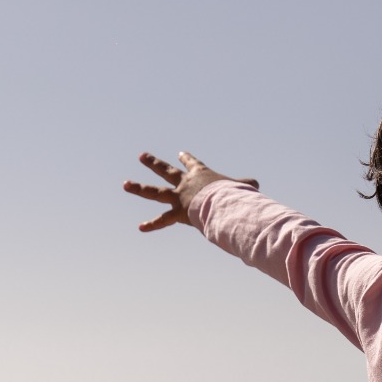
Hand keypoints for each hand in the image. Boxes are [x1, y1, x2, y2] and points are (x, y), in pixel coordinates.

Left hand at [122, 152, 259, 231]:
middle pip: (166, 170)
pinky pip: (163, 220)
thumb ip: (246, 185)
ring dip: (139, 188)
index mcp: (201, 174)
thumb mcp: (241, 187)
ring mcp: (178, 197)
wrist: (224, 202)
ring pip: (155, 191)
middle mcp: (185, 183)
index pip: (192, 164)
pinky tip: (141, 228)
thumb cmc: (234, 194)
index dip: (187, 159)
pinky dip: (153, 225)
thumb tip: (256, 185)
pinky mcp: (177, 212)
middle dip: (153, 163)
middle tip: (142, 156)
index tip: (181, 153)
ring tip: (125, 184)